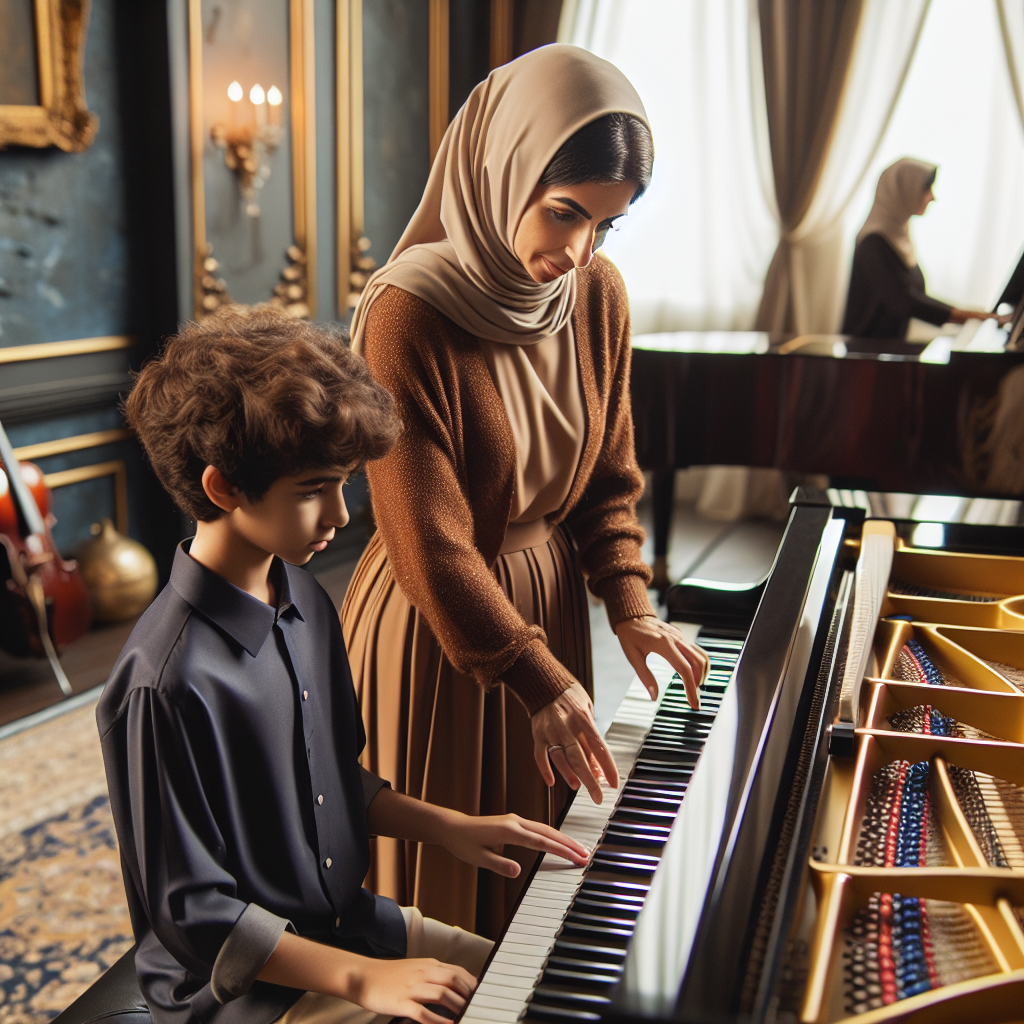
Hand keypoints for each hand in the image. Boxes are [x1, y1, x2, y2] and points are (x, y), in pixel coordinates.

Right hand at [350, 955, 476, 1023]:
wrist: (363, 976)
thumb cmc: (390, 975)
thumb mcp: (415, 967)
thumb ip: (434, 973)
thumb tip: (454, 984)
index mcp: (427, 964)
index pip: (457, 970)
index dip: (471, 983)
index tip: (481, 994)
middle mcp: (422, 973)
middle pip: (453, 979)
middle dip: (468, 994)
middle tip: (476, 1007)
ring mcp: (412, 987)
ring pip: (442, 994)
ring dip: (456, 1006)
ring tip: (465, 1016)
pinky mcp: (401, 1002)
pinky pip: (422, 1012)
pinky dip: (437, 1020)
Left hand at [438, 810, 589, 875]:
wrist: (454, 827)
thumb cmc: (464, 843)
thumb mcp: (478, 858)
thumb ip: (499, 864)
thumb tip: (518, 872)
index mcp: (509, 830)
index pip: (541, 841)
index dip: (560, 850)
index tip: (576, 857)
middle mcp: (515, 822)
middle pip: (548, 832)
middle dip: (568, 843)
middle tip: (586, 854)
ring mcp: (516, 820)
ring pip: (546, 828)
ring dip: (563, 838)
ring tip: (579, 849)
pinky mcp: (514, 822)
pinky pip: (539, 828)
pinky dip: (552, 836)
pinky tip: (560, 842)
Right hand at [531, 682, 619, 802]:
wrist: (543, 681)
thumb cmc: (569, 695)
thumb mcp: (587, 709)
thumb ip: (591, 736)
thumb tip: (596, 764)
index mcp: (583, 718)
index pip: (599, 747)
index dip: (607, 767)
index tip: (614, 783)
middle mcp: (566, 726)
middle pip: (579, 759)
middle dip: (590, 781)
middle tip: (597, 797)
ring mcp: (550, 731)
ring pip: (561, 759)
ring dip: (570, 775)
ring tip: (577, 786)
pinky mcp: (537, 734)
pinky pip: (540, 755)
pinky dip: (545, 770)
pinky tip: (551, 782)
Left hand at [614, 615, 708, 708]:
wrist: (631, 616)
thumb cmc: (630, 636)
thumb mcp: (633, 657)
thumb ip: (645, 677)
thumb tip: (654, 697)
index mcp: (664, 645)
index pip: (685, 669)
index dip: (691, 688)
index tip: (693, 702)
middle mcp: (676, 639)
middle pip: (697, 663)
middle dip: (698, 683)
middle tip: (694, 700)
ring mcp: (679, 637)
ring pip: (700, 655)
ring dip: (701, 673)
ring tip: (694, 689)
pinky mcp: (680, 636)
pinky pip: (695, 650)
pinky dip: (698, 664)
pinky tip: (693, 675)